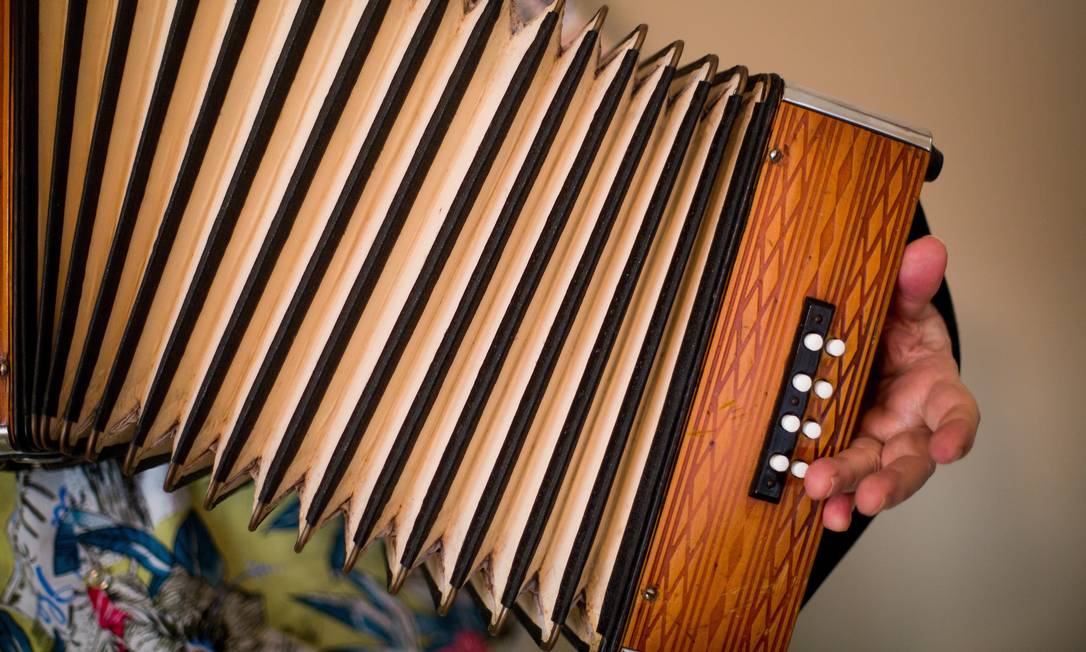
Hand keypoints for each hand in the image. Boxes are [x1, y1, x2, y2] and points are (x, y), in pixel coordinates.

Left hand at [804, 236, 979, 530]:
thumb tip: (927, 251)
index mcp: (933, 388)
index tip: (949, 446)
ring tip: (829, 503)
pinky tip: (818, 506)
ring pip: (871, 472)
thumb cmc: (896, 328)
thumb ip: (913, 283)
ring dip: (850, 489)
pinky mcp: (845, 446)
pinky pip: (840, 475)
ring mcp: (877, 439)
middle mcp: (910, 424)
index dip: (956, 431)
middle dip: (891, 481)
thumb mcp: (904, 302)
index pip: (955, 412)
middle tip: (869, 494)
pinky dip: (831, 494)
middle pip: (910, 460)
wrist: (867, 340)